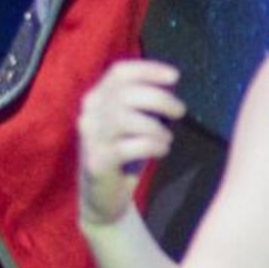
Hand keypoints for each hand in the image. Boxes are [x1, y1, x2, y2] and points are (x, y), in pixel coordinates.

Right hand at [78, 59, 185, 228]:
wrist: (104, 197)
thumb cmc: (124, 154)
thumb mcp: (133, 123)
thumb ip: (144, 104)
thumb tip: (172, 87)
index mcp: (96, 98)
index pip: (119, 73)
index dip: (148, 70)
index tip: (175, 77)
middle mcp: (88, 114)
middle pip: (126, 94)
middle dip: (160, 99)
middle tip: (180, 111)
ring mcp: (89, 138)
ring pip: (126, 119)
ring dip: (155, 127)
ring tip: (166, 138)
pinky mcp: (96, 162)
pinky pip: (129, 147)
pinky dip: (152, 146)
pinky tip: (161, 150)